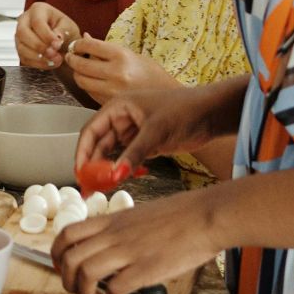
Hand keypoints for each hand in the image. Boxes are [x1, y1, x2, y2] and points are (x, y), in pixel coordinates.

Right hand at [15, 2, 80, 68]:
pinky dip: (37, 64)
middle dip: (38, 46)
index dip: (46, 35)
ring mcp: (20, 35)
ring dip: (38, 57)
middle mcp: (24, 20)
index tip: (58, 44)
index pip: (37, 22)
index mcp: (38, 9)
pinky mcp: (20, 48)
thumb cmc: (66, 31)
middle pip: (22, 32)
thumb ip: (63, 31)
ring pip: (21, 47)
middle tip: (53, 54)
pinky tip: (50, 64)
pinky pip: (23, 58)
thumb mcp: (69, 27)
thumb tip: (56, 38)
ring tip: (55, 61)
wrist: (63, 43)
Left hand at [52, 190, 220, 293]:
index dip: (57, 255)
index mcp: (110, 221)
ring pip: (85, 273)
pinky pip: (115, 289)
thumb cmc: (180, 215)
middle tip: (81, 291)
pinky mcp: (145, 268)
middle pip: (69, 258)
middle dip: (67, 281)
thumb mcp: (139, 214)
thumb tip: (115, 246)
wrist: (206, 215)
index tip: (64, 268)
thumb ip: (122, 229)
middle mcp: (113, 235)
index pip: (66, 234)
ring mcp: (127, 251)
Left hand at [66, 37, 180, 106]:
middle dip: (72, 59)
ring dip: (77, 73)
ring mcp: (112, 90)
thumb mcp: (131, 54)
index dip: (77, 44)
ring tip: (80, 69)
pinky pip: (89, 92)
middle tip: (71, 56)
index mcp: (121, 56)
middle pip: (80, 65)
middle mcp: (115, 73)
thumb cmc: (151, 73)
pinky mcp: (110, 103)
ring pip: (81, 80)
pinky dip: (87, 85)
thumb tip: (85, 37)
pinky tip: (92, 80)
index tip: (76, 45)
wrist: (167, 97)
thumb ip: (106, 48)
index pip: (89, 45)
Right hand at [75, 88, 213, 176]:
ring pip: (113, 154)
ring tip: (105, 186)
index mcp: (117, 107)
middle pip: (99, 144)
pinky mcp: (146, 144)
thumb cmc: (184, 110)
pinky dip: (125, 169)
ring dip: (109, 169)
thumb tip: (115, 174)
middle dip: (93, 164)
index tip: (80, 171)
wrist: (213, 113)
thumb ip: (134, 153)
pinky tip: (125, 178)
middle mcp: (122, 119)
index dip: (83, 151)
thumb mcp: (156, 131)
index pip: (91, 131)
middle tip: (90, 185)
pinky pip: (128, 159)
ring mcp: (134, 132)